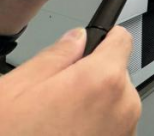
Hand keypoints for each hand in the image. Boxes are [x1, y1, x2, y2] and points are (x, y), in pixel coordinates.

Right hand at [0, 26, 140, 135]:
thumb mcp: (18, 88)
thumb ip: (56, 55)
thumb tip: (76, 39)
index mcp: (101, 81)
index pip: (122, 40)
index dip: (104, 39)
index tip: (93, 43)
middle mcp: (123, 107)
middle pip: (117, 74)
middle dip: (92, 76)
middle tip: (57, 93)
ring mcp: (124, 133)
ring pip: (115, 102)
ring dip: (94, 105)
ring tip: (55, 122)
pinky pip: (114, 127)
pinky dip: (96, 127)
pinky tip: (65, 134)